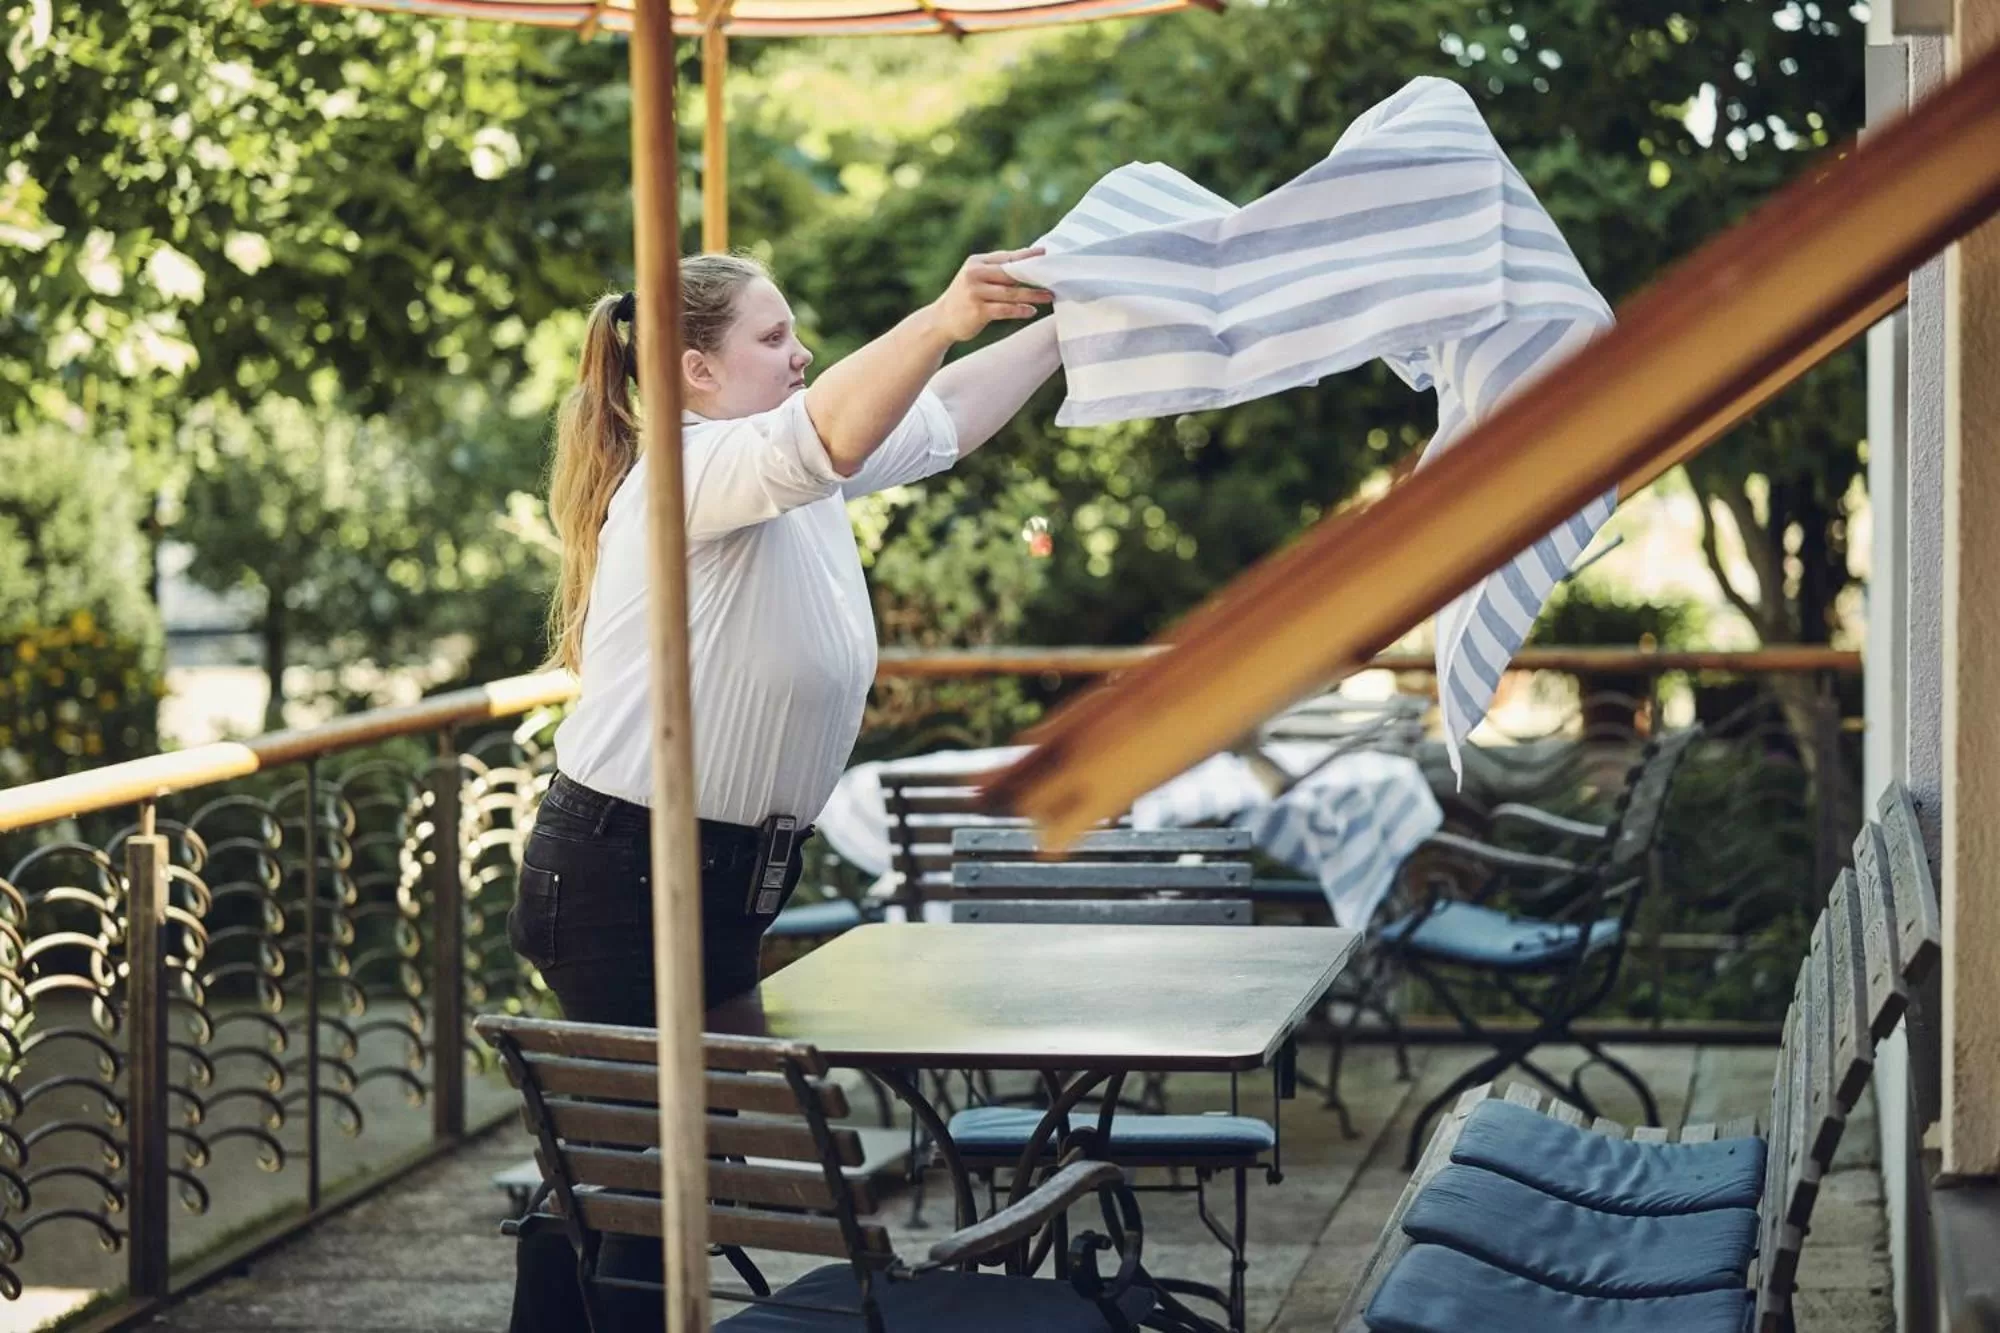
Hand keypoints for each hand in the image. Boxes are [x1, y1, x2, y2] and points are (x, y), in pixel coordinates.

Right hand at [927, 248, 1052, 343]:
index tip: (1046, 253)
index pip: (1007, 257)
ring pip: (1011, 292)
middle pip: (1012, 273)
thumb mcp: (975, 278)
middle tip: (1054, 278)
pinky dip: (1020, 310)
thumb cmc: (965, 298)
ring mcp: (975, 292)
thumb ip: (996, 270)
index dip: (1028, 255)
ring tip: (1049, 296)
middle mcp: (975, 274)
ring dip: (1032, 295)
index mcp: (976, 262)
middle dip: (1034, 276)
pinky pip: (1005, 310)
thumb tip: (1026, 261)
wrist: (941, 320)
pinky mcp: (977, 311)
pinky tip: (1031, 311)